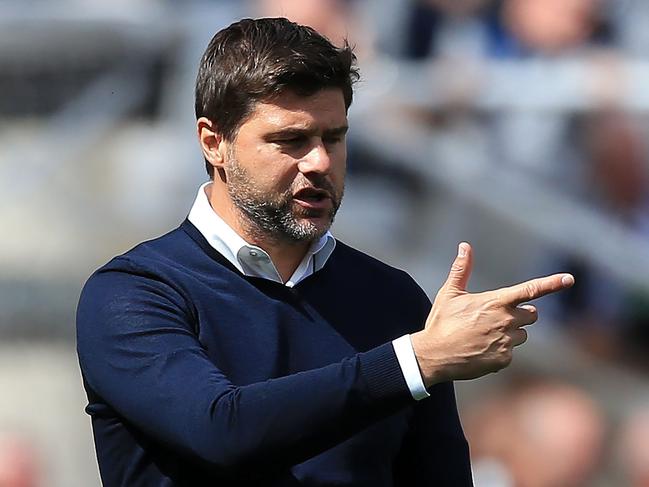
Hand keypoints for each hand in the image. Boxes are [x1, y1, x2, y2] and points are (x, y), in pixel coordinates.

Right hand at [410, 242, 573, 386]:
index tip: (569, 279)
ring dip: (511, 333)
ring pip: (522, 335)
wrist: (434, 355)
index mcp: (496, 301)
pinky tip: (480, 349)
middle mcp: (506, 321)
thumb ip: (461, 269)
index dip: (552, 283)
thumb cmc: (441, 322)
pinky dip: (500, 350)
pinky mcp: (504, 359)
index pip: (531, 290)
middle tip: (496, 317)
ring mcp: (507, 342)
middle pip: (531, 315)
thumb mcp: (450, 293)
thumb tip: (464, 246)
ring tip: (484, 335)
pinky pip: (511, 352)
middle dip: (520, 315)